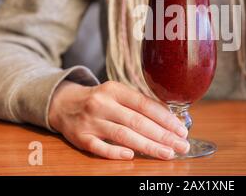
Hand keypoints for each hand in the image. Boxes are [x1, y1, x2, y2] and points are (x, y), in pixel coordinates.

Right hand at [48, 81, 189, 159]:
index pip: (144, 104)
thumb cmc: (99, 100)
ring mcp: (90, 121)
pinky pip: (98, 147)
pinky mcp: (80, 136)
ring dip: (148, 146)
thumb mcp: (117, 93)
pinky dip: (115, 152)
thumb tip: (169, 118)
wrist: (63, 103)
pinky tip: (132, 156)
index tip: (181, 130)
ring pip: (123, 135)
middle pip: (137, 122)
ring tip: (167, 153)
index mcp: (115, 90)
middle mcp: (102, 103)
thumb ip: (139, 103)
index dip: (165, 118)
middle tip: (181, 145)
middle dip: (162, 135)